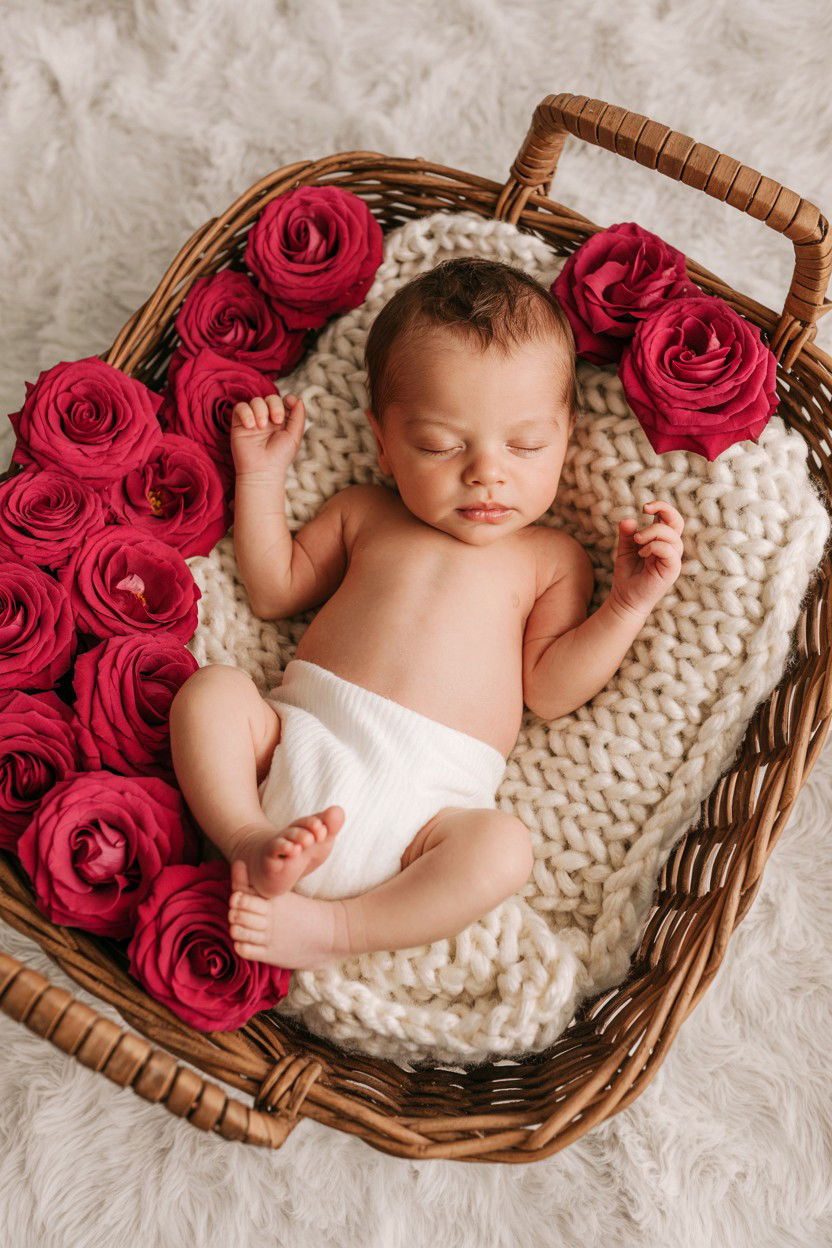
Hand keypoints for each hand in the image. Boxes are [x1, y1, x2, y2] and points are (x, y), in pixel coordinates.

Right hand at [230, 392, 304, 479]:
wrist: (262, 470)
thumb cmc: (280, 457)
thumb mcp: (295, 436)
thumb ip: (298, 416)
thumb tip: (298, 398)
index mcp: (281, 421)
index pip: (282, 402)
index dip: (286, 400)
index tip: (289, 402)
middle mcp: (267, 419)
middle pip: (270, 398)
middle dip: (275, 405)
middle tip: (276, 420)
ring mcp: (253, 420)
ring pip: (255, 401)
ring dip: (260, 410)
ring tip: (261, 426)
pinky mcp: (239, 423)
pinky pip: (241, 407)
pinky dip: (246, 413)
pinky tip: (250, 426)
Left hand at [610, 500, 684, 617]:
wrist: (626, 599)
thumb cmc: (628, 575)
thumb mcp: (625, 550)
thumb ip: (627, 534)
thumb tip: (628, 519)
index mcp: (662, 541)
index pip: (670, 518)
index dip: (662, 507)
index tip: (645, 508)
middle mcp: (670, 549)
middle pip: (678, 522)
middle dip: (664, 509)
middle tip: (645, 509)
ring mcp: (673, 560)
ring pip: (672, 536)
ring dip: (652, 532)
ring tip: (637, 541)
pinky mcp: (672, 570)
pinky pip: (669, 551)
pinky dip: (654, 546)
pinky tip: (641, 553)